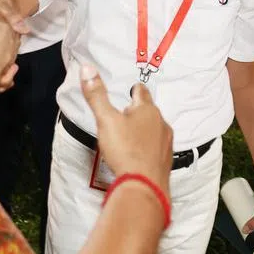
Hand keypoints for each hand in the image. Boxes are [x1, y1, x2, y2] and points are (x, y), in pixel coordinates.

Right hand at [80, 65, 172, 197]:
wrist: (144, 186)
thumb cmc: (125, 150)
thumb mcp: (105, 120)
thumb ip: (96, 95)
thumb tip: (87, 68)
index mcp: (147, 110)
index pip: (141, 92)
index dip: (134, 90)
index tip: (131, 90)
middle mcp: (161, 123)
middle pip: (149, 112)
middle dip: (138, 112)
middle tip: (125, 115)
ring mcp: (166, 143)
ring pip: (155, 130)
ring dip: (145, 130)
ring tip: (131, 137)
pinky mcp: (166, 160)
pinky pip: (157, 148)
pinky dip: (149, 148)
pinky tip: (139, 155)